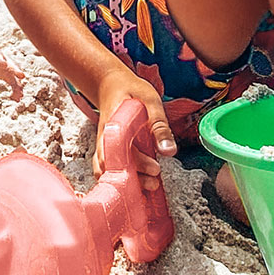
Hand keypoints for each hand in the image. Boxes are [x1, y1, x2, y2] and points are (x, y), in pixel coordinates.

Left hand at [0, 34, 25, 100]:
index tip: (4, 64)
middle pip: (9, 62)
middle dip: (15, 69)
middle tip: (22, 76)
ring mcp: (2, 65)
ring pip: (12, 74)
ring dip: (17, 83)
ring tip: (20, 96)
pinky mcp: (2, 72)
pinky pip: (11, 80)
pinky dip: (14, 88)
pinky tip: (17, 98)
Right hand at [96, 72, 174, 190]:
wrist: (111, 85)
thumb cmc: (131, 91)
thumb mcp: (150, 101)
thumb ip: (159, 125)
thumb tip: (169, 151)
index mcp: (113, 125)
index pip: (121, 149)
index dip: (138, 162)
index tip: (156, 169)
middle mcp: (104, 139)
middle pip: (110, 167)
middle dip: (131, 180)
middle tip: (154, 184)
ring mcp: (103, 147)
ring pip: (107, 172)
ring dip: (125, 183)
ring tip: (148, 189)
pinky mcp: (107, 153)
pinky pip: (108, 171)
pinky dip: (120, 182)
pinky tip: (138, 188)